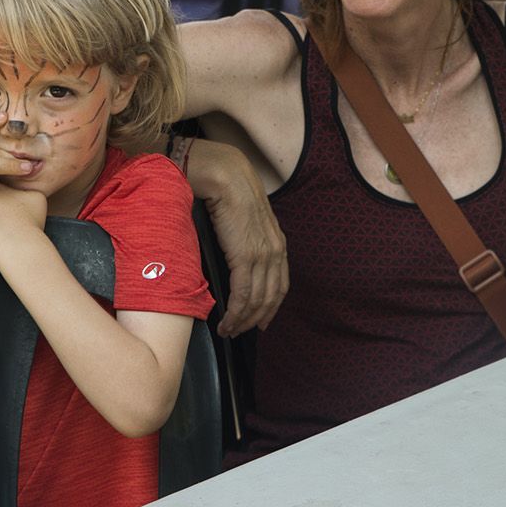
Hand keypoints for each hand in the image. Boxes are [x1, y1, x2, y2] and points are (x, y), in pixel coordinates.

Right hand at [191, 141, 287, 335]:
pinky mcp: (246, 256)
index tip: (261, 321)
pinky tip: (225, 321)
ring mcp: (262, 255)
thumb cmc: (229, 191)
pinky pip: (243, 295)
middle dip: (256, 319)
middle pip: (270, 297)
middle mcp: (275, 251)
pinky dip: (235, 313)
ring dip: (242, 321)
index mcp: (277, 243)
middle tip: (240, 332)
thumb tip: (235, 257)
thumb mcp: (246, 219)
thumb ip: (246, 239)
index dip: (271, 307)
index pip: (280, 284)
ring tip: (228, 331)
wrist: (225, 175)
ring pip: (256, 300)